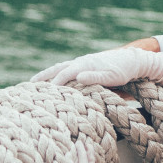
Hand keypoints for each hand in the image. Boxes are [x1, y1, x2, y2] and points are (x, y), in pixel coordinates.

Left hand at [33, 47, 162, 95]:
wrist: (134, 63)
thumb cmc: (112, 73)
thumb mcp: (94, 81)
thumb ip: (81, 87)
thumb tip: (67, 99)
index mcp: (78, 66)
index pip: (56, 70)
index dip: (43, 76)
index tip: (29, 83)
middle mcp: (83, 64)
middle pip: (60, 69)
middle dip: (46, 77)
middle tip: (32, 86)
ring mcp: (94, 67)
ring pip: (75, 70)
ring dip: (63, 77)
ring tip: (51, 86)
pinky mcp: (108, 73)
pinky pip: (96, 75)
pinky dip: (88, 76)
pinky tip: (80, 78)